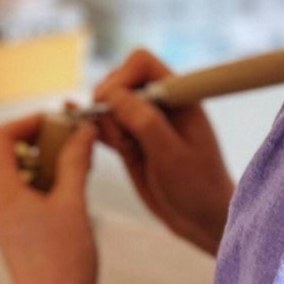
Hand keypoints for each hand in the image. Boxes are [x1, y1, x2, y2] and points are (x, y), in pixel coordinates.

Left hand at [0, 112, 100, 283]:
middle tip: (76, 140)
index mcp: (2, 195)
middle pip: (10, 155)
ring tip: (82, 166)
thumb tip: (81, 131)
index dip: (28, 122)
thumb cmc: (65, 264)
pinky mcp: (18, 237)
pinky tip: (76, 193)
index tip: (58, 121)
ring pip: (22, 177)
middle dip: (44, 142)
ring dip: (50, 164)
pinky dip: (49, 186)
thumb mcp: (74, 204)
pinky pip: (27, 198)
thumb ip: (76, 162)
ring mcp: (6, 223)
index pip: (0, 138)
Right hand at [91, 48, 235, 256]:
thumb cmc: (198, 187)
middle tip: (118, 136)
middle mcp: (160, 105)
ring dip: (101, 120)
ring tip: (120, 148)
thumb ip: (145, 122)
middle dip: (107, 102)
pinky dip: (94, 129)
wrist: (202, 221)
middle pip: (119, 80)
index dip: (121, 77)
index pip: (141, 63)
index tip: (111, 104)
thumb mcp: (172, 155)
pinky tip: (81, 130)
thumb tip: (113, 95)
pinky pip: (106, 127)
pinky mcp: (132, 143)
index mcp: (179, 97)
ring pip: (108, 106)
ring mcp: (144, 124)